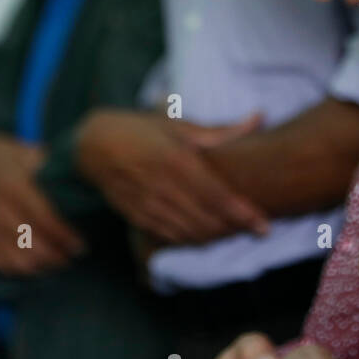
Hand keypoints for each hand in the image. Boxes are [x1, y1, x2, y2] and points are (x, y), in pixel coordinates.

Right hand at [0, 131, 83, 274]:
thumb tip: (75, 176)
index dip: (64, 236)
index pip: (44, 219)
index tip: (80, 245)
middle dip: (55, 254)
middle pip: (32, 242)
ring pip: (15, 256)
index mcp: (13, 185)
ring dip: (39, 264)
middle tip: (72, 255)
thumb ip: (47, 165)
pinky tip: (33, 266)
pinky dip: (16, 268)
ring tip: (57, 261)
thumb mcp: (21, 150)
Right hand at [75, 109, 267, 244]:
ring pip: (190, 233)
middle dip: (234, 229)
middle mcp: (163, 186)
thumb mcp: (179, 125)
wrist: (94, 145)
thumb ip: (220, 131)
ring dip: (215, 237)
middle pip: (207, 220)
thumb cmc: (142, 131)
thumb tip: (259, 118)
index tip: (264, 227)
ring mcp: (148, 205)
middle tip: (255, 229)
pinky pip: (170, 237)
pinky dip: (192, 241)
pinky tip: (205, 235)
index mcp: (176, 161)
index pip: (218, 196)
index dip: (243, 215)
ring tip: (235, 232)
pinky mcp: (137, 217)